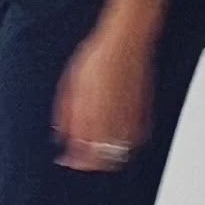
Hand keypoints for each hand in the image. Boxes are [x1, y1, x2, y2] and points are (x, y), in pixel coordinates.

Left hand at [52, 25, 153, 170]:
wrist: (126, 42)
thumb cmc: (98, 59)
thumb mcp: (71, 86)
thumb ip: (65, 115)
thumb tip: (60, 137)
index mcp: (90, 115)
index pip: (81, 152)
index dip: (73, 160)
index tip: (66, 159)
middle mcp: (110, 120)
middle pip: (101, 159)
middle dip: (89, 162)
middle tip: (80, 160)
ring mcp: (129, 118)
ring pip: (119, 153)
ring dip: (108, 157)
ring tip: (98, 153)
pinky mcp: (143, 113)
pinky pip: (136, 139)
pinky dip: (126, 144)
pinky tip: (118, 141)